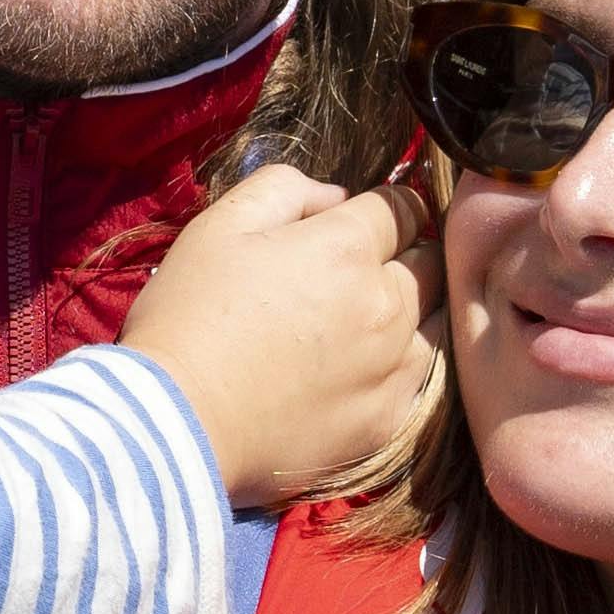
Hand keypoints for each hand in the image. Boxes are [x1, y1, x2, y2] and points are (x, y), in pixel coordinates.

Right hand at [118, 162, 446, 509]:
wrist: (176, 425)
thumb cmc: (189, 316)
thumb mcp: (220, 225)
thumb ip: (286, 188)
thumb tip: (337, 198)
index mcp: (348, 248)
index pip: (403, 207)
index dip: (385, 207)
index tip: (366, 222)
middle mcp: (387, 304)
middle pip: (429, 260)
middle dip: (404, 254)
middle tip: (359, 270)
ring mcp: (394, 366)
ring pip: (436, 318)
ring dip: (412, 308)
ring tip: (365, 321)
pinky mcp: (390, 418)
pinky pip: (423, 375)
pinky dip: (403, 361)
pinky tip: (363, 368)